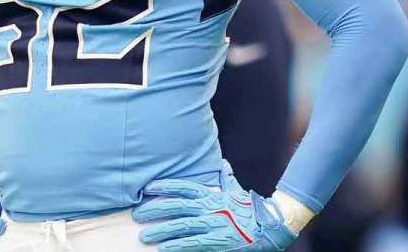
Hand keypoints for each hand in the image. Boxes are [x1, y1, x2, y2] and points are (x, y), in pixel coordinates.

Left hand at [133, 163, 297, 250]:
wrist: (270, 227)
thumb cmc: (251, 210)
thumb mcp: (236, 192)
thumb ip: (227, 179)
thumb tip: (224, 164)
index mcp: (211, 195)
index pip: (183, 187)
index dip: (163, 186)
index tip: (147, 187)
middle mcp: (208, 208)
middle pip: (175, 206)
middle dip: (154, 209)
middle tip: (137, 214)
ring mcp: (212, 224)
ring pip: (180, 226)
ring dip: (160, 231)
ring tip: (143, 236)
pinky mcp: (216, 241)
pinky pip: (192, 243)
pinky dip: (176, 246)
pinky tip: (163, 248)